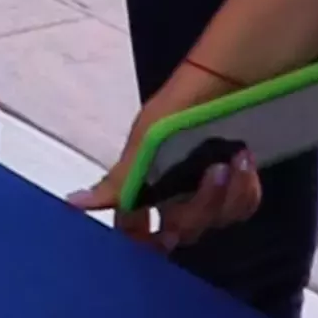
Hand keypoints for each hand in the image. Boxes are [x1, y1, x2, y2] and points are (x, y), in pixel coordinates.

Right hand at [69, 59, 261, 249]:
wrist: (230, 78)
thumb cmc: (182, 101)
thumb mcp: (146, 138)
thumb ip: (119, 180)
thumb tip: (72, 204)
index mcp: (145, 183)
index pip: (135, 229)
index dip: (145, 239)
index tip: (161, 234)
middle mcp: (173, 193)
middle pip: (184, 229)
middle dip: (202, 203)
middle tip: (213, 170)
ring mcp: (207, 192)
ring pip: (217, 220)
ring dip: (228, 191)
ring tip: (234, 156)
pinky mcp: (237, 187)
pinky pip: (243, 207)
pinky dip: (245, 186)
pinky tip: (244, 159)